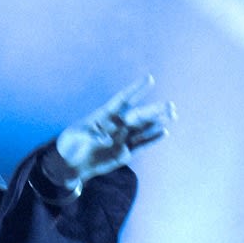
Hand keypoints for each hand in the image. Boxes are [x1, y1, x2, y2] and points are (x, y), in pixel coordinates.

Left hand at [51, 75, 174, 188]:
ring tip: (172, 114)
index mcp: (105, 115)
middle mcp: (117, 125)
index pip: (124, 99)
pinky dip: (152, 138)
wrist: (71, 164)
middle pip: (139, 114)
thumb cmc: (70, 144)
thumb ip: (90, 135)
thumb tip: (107, 139)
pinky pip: (141, 144)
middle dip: (154, 109)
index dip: (136, 89)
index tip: (149, 78)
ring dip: (157, 121)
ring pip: (143, 128)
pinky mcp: (124, 153)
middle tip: (170, 105)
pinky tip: (164, 131)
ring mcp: (122, 138)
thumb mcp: (75, 136)